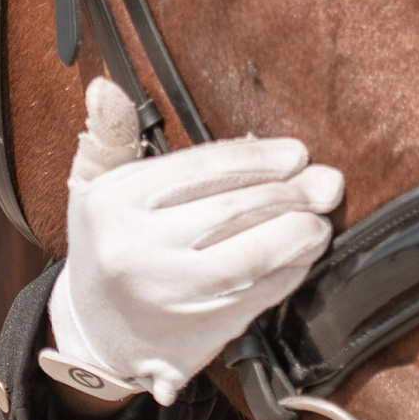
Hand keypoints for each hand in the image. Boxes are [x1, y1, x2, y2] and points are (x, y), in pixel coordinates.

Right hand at [44, 78, 343, 405]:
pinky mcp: (197, 331)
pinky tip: (302, 256)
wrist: (94, 329)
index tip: (296, 154)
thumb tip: (105, 88)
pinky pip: (258, 297)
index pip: (203, 170)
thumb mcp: (93, 185)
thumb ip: (109, 135)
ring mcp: (170, 295)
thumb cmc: (106, 244)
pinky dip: (289, 274)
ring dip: (298, 236)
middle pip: (233, 211)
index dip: (259, 159)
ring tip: (318, 220)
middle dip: (290, 194)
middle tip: (325, 183)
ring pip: (252, 258)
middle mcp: (139, 250)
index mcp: (118, 204)